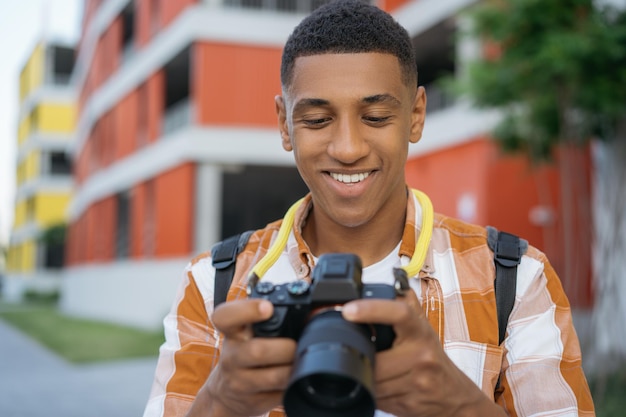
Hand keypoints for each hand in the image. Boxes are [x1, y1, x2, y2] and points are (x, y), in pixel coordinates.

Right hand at [187, 299, 296, 416]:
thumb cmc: (244, 353)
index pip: (226, 316)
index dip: (247, 310)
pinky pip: (281, 395)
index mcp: (232, 332)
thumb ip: (268, 315)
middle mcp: (232, 356)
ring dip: (293, 368)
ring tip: (300, 361)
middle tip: (296, 344)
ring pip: (274, 377)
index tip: (268, 308)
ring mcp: (240, 382)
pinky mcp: (254, 402)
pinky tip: (294, 378)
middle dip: (286, 348)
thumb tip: (305, 296)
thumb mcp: (246, 332)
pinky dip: (293, 385)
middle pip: (258, 351)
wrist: (226, 394)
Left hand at [342, 290, 505, 416]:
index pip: (399, 313)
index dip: (372, 309)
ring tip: (367, 368)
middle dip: (362, 358)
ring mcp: (417, 381)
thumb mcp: (421, 327)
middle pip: (377, 359)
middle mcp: (422, 355)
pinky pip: (379, 397)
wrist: (454, 395)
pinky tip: (377, 384)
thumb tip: (387, 282)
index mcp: (420, 331)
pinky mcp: (410, 402)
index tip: (348, 309)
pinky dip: (371, 390)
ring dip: (365, 375)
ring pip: (375, 381)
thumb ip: (403, 304)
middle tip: (352, 350)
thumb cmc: (432, 357)